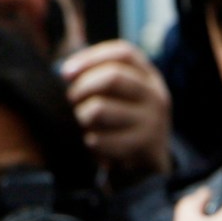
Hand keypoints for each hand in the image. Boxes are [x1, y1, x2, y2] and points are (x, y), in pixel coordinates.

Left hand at [63, 40, 172, 182]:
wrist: (150, 167)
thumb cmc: (124, 123)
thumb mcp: (120, 96)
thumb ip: (98, 75)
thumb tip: (66, 62)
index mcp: (149, 77)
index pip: (124, 53)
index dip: (91, 58)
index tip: (66, 72)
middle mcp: (155, 95)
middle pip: (113, 77)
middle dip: (83, 87)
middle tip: (71, 100)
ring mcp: (153, 121)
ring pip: (100, 109)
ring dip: (82, 116)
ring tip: (83, 123)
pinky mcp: (144, 147)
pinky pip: (101, 139)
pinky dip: (89, 142)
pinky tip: (93, 144)